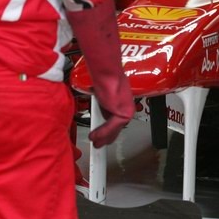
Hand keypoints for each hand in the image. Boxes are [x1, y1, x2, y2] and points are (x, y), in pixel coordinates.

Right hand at [68, 1, 134, 147]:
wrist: (105, 73)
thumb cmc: (102, 79)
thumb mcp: (99, 95)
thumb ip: (99, 103)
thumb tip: (92, 105)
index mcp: (122, 101)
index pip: (116, 121)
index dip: (108, 131)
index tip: (101, 138)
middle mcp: (126, 106)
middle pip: (116, 128)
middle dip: (106, 138)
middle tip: (97, 145)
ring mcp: (125, 110)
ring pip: (114, 130)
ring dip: (103, 138)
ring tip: (94, 144)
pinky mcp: (122, 114)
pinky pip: (111, 128)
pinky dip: (102, 133)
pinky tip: (95, 137)